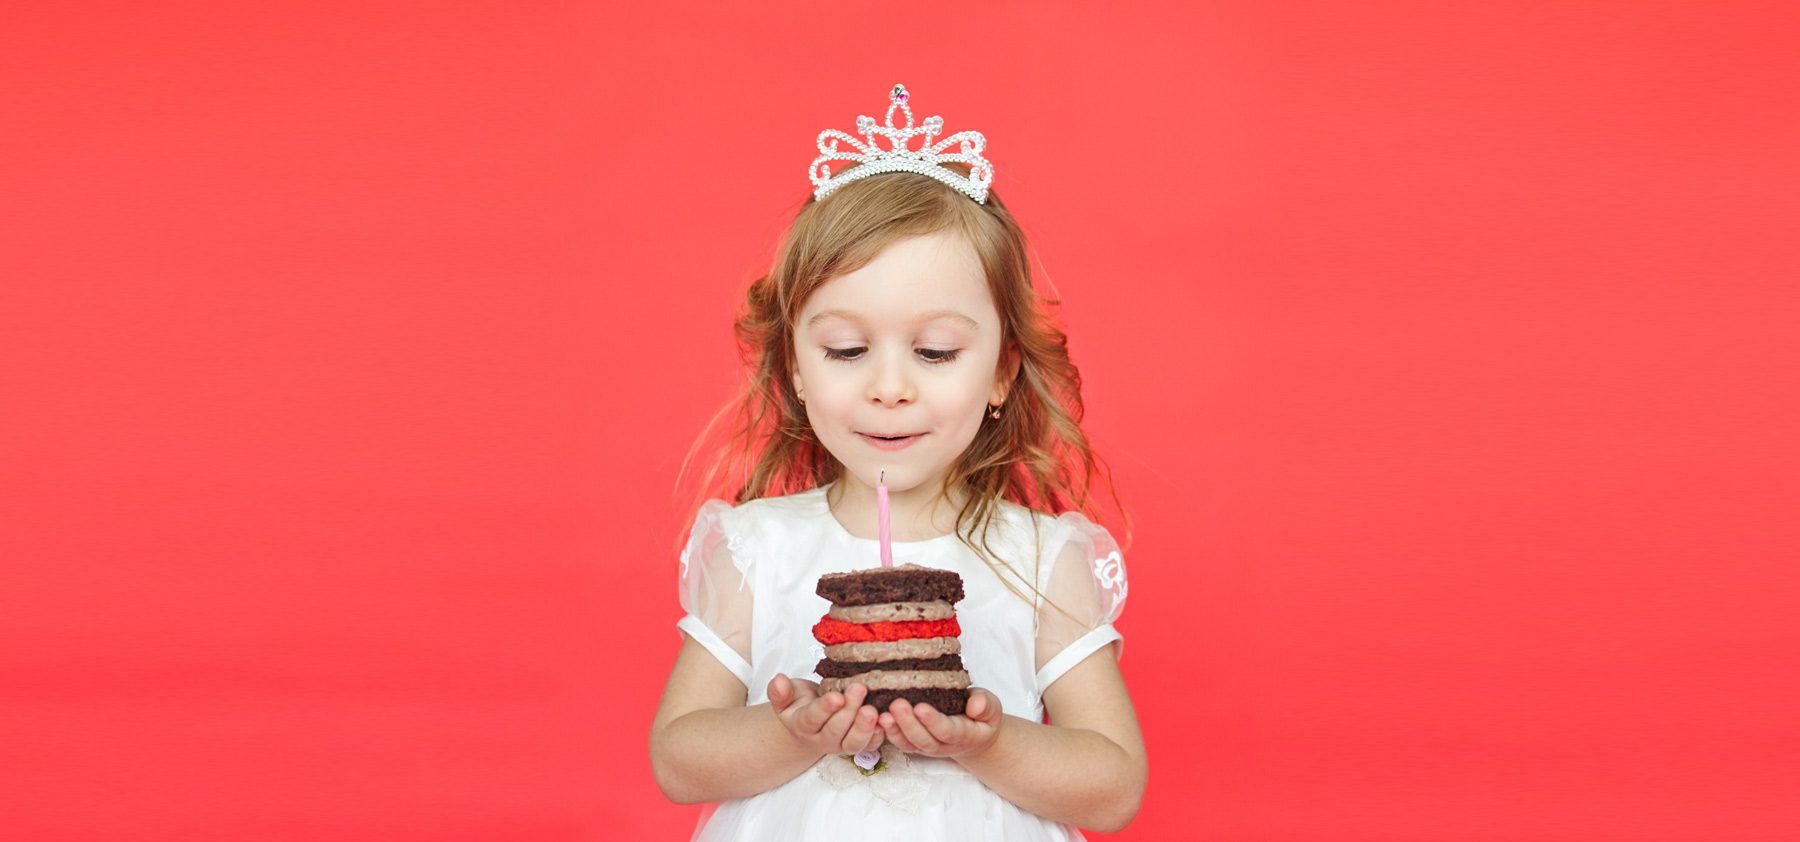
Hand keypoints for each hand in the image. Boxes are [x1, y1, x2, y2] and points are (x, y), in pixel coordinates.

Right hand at [767, 673, 885, 758]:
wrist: (812, 720)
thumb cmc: (801, 704)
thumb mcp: (787, 695)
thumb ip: (780, 692)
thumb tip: (778, 681)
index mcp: (803, 725)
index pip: (813, 719)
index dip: (825, 708)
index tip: (836, 696)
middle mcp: (822, 739)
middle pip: (835, 730)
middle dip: (848, 711)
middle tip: (859, 690)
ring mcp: (842, 744)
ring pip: (853, 743)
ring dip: (864, 728)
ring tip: (873, 710)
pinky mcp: (860, 745)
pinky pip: (870, 747)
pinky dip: (879, 737)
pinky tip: (885, 723)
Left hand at [877, 687, 1003, 759]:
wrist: (975, 736)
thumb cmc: (981, 717)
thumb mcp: (991, 708)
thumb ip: (985, 706)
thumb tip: (975, 705)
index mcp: (963, 735)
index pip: (946, 731)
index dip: (933, 721)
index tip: (920, 707)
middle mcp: (943, 745)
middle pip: (923, 739)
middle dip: (908, 723)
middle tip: (896, 704)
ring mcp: (927, 746)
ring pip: (908, 743)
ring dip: (894, 730)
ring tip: (882, 715)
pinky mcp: (914, 743)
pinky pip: (900, 742)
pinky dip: (887, 733)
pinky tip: (876, 719)